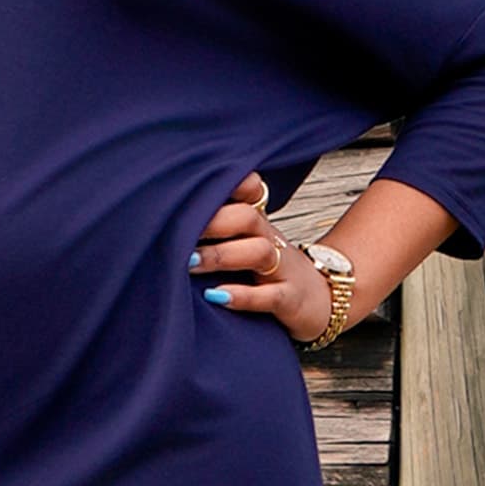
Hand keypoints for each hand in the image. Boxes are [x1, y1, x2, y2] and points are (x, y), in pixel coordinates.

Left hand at [189, 170, 335, 345]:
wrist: (324, 301)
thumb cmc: (269, 273)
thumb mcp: (247, 246)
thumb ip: (214, 234)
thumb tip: (161, 226)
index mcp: (257, 224)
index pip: (248, 191)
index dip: (226, 184)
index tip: (187, 188)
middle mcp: (270, 240)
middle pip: (247, 216)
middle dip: (211, 222)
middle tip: (175, 234)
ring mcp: (283, 269)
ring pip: (258, 251)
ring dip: (220, 256)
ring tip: (189, 264)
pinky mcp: (290, 299)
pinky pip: (270, 296)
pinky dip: (243, 296)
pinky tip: (217, 296)